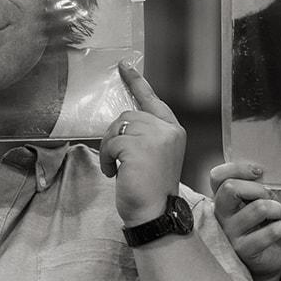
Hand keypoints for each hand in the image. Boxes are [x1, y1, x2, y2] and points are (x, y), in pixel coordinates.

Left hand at [100, 61, 186, 224]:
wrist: (156, 214)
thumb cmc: (151, 190)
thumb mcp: (153, 156)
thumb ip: (145, 135)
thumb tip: (123, 122)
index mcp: (173, 130)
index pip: (152, 99)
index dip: (137, 82)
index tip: (125, 66)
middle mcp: (167, 129)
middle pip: (128, 115)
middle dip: (115, 136)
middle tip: (116, 160)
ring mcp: (155, 137)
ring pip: (118, 127)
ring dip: (109, 148)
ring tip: (116, 168)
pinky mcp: (139, 146)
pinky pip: (111, 142)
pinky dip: (107, 158)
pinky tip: (114, 173)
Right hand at [209, 160, 280, 280]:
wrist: (266, 259)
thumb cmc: (262, 226)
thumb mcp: (257, 202)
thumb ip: (254, 188)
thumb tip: (262, 174)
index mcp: (222, 200)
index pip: (217, 176)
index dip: (238, 168)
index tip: (258, 172)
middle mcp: (220, 216)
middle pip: (230, 188)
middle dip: (258, 189)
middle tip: (270, 198)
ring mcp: (229, 234)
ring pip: (258, 208)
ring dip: (276, 208)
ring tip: (278, 215)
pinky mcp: (243, 250)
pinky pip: (265, 234)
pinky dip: (280, 227)